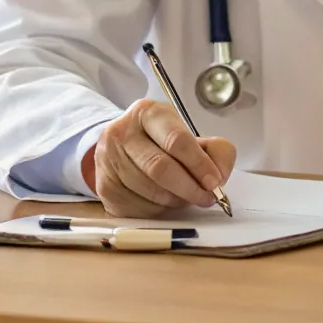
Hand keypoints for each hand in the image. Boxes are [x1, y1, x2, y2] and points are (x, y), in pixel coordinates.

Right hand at [79, 98, 237, 217]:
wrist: (123, 149)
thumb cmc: (163, 142)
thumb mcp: (191, 135)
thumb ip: (215, 151)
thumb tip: (218, 177)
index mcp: (148, 113)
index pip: (176, 140)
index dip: (199, 164)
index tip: (214, 181)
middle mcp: (122, 133)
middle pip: (160, 168)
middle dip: (189, 187)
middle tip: (206, 197)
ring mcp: (108, 160)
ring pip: (149, 190)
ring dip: (175, 200)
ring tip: (186, 197)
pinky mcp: (104, 187)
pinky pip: (138, 206)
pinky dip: (159, 209)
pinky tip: (166, 201)